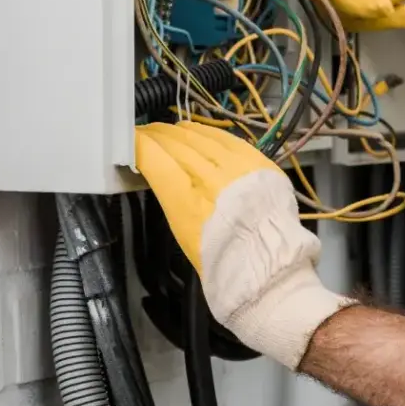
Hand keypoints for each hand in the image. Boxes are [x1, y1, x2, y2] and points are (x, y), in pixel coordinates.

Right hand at [135, 121, 355, 369]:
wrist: (272, 275)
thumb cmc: (224, 269)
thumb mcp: (186, 238)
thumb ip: (177, 202)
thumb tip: (167, 175)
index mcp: (190, 206)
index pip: (158, 162)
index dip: (143, 147)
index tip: (133, 140)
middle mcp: (215, 182)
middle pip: (181, 146)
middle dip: (161, 136)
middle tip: (148, 132)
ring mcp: (241, 171)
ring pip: (206, 139)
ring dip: (185, 132)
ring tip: (172, 130)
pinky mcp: (262, 167)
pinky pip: (232, 142)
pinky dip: (213, 135)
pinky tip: (203, 133)